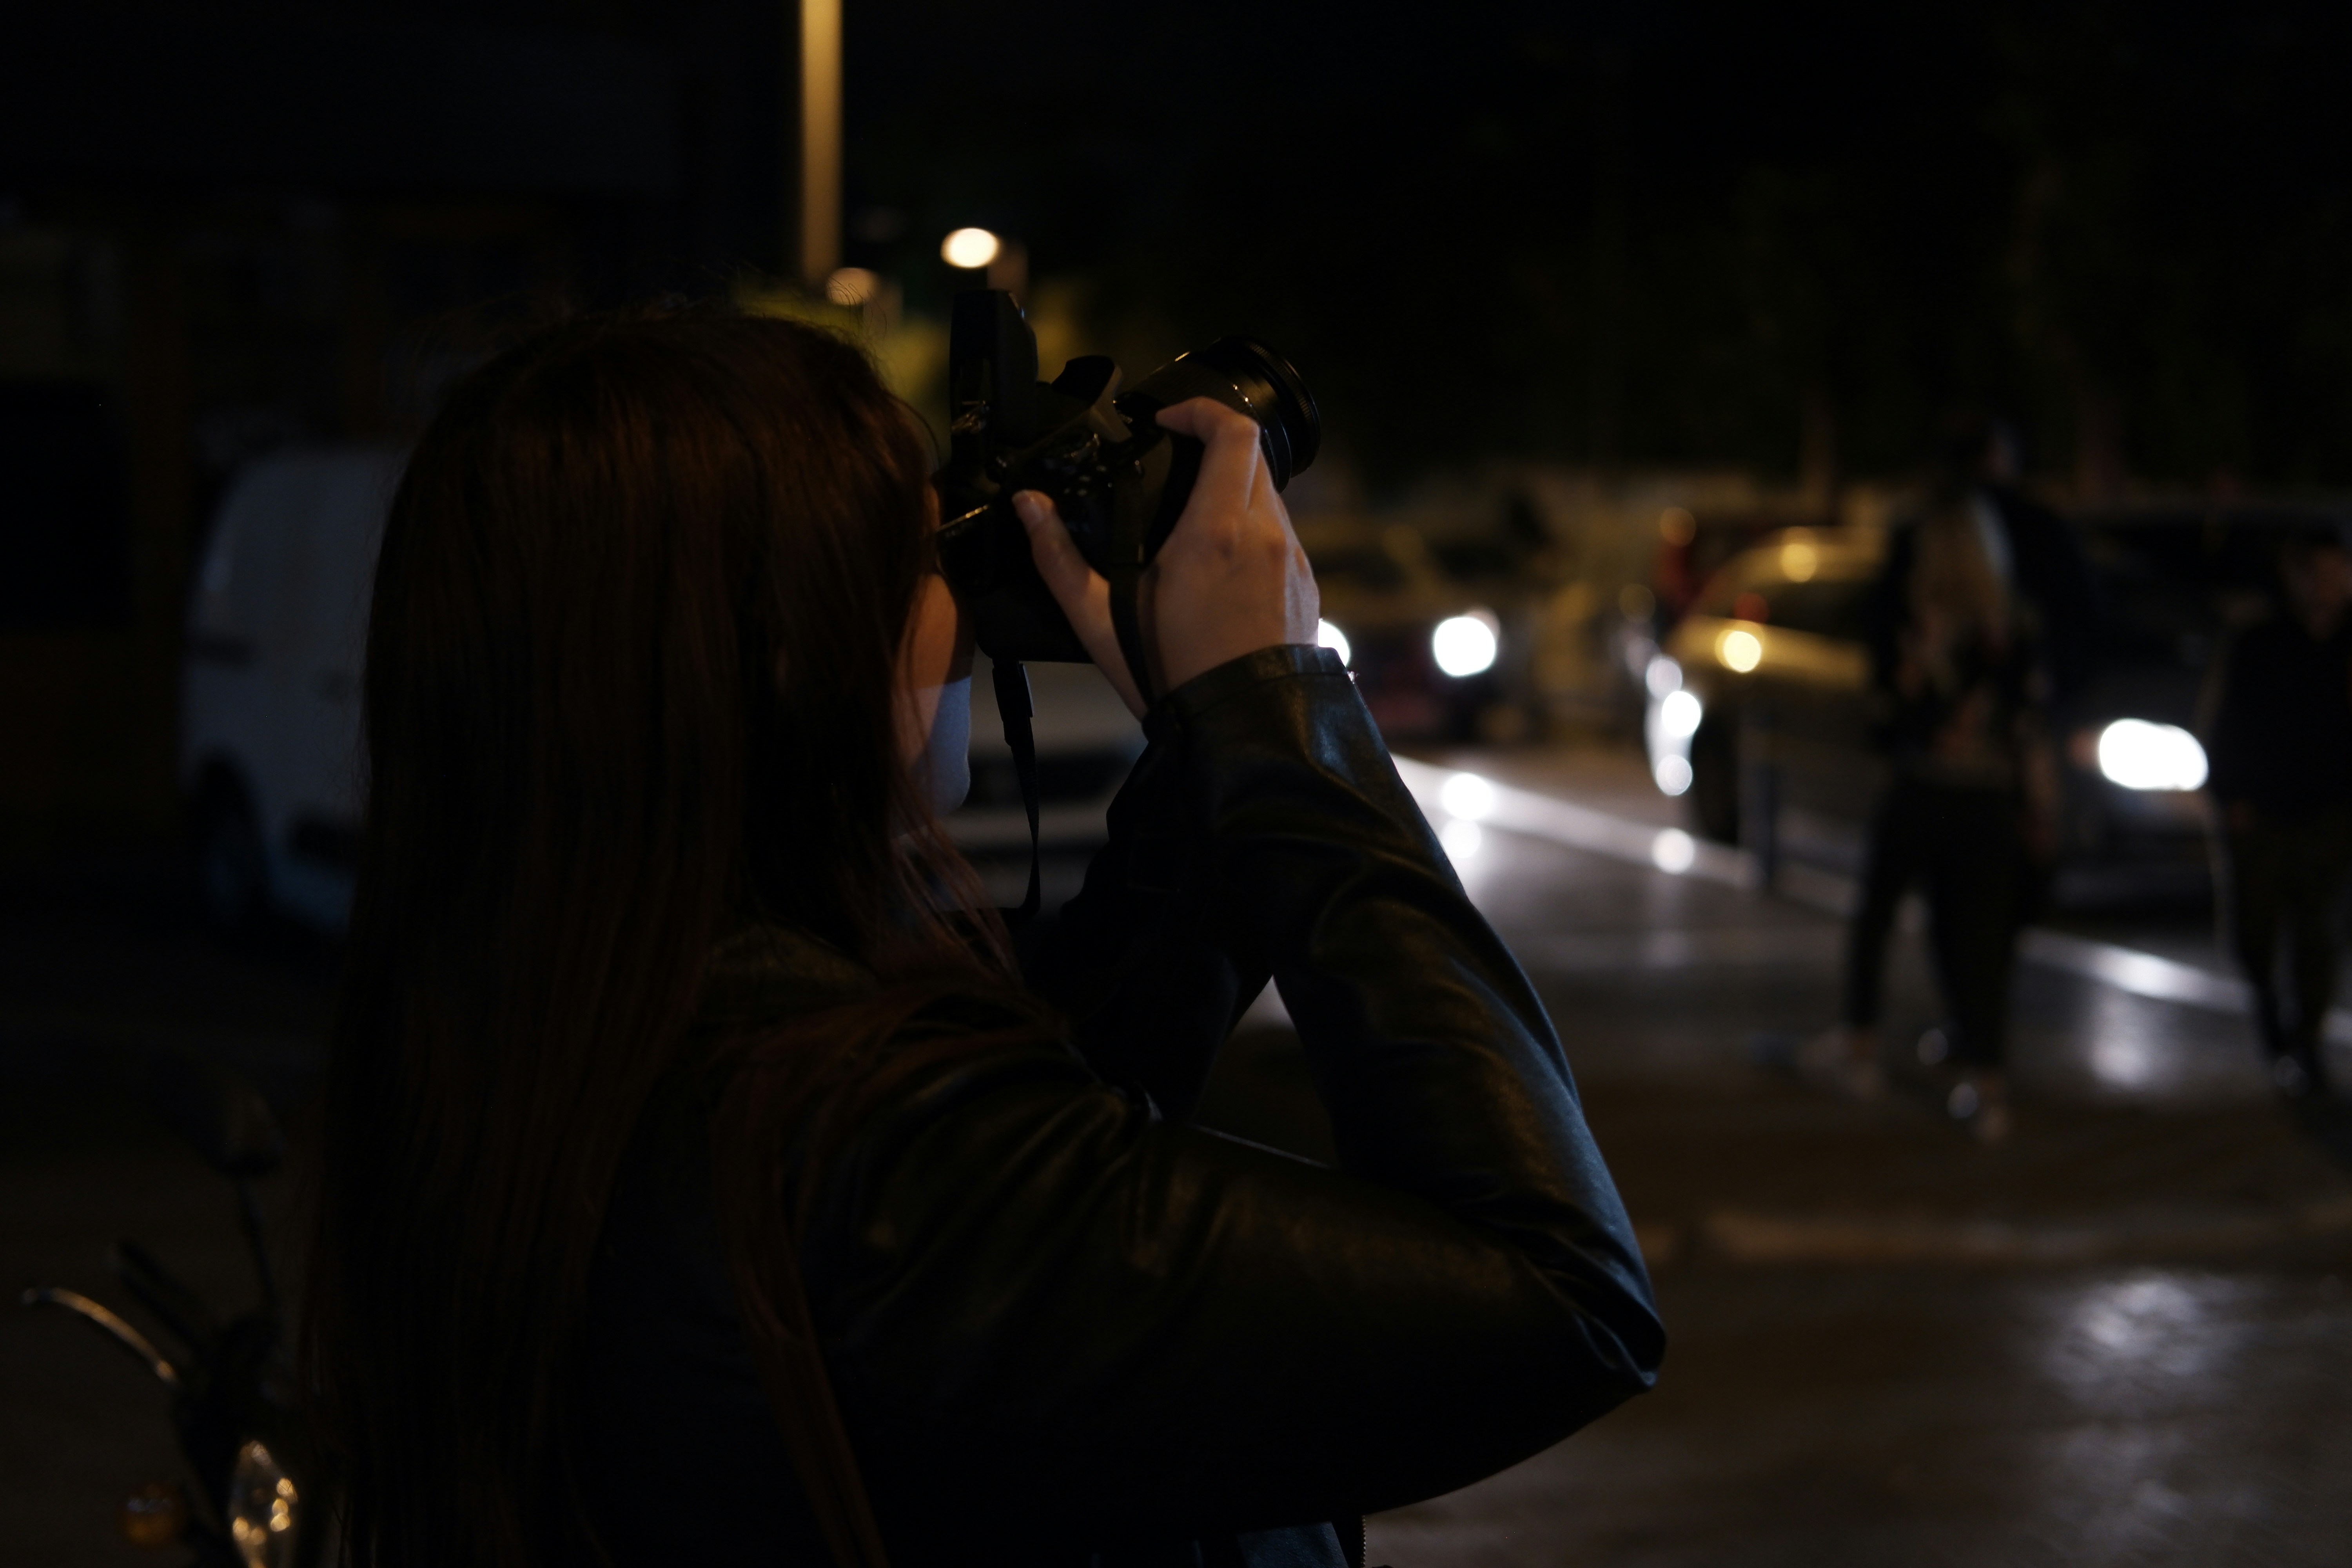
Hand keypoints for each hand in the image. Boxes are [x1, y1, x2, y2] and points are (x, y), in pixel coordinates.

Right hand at [1014, 398, 1319, 719]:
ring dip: (1234, 491)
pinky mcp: (1306, 587)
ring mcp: (1293, 561)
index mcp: (1216, 532)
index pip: (1233, 433)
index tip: (1169, 419)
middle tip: (1175, 462)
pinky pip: (1282, 537)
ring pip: (1271, 497)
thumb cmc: (1171, 677)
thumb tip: (1029, 505)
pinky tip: (1221, 567)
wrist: (1241, 733)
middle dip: (1214, 447)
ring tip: (1192, 520)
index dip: (1202, 409)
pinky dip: (1253, 531)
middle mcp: (1265, 536)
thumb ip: (1058, 557)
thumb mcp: (1098, 620)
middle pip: (1253, 457)